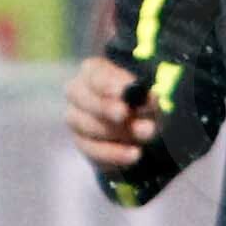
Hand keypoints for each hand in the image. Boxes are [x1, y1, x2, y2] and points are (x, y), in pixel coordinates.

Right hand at [67, 51, 160, 173]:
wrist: (136, 127)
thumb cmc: (140, 102)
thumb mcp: (148, 96)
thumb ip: (147, 96)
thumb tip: (149, 98)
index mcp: (93, 71)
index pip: (95, 75)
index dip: (108, 84)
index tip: (123, 91)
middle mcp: (78, 92)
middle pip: (84, 99)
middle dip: (106, 107)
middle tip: (124, 114)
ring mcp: (75, 118)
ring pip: (89, 125)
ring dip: (119, 131)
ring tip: (147, 133)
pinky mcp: (81, 142)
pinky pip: (93, 150)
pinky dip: (116, 153)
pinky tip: (135, 154)